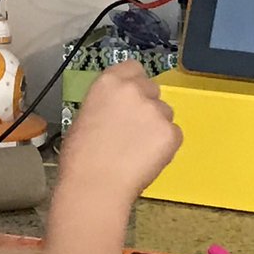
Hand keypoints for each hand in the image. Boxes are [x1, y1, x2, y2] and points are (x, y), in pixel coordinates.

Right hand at [61, 61, 182, 197]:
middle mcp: (135, 89)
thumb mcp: (84, 117)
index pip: (133, 67)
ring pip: (164, 113)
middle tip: (133, 130)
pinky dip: (164, 146)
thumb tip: (117, 110)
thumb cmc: (80, 157)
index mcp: (109, 82)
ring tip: (137, 150)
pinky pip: (173, 134)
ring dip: (156, 126)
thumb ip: (106, 104)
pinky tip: (146, 160)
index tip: (128, 100)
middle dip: (146, 105)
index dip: (133, 84)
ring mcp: (156, 110)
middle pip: (152, 89)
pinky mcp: (172, 132)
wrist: (95, 186)